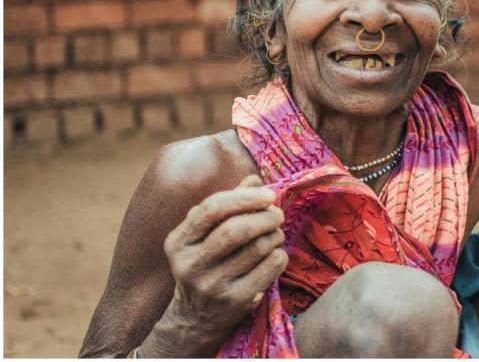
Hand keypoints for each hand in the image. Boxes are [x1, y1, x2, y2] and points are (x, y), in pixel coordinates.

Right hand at [162, 175, 287, 342]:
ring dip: (274, 235)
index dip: (245, 197)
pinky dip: (279, 255)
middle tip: (277, 213)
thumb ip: (226, 204)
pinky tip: (276, 252)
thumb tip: (254, 179)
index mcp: (179, 242)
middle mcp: (192, 264)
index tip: (267, 193)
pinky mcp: (235, 301)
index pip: (212, 209)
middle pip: (236, 230)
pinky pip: (269, 268)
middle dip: (264, 216)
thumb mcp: (202, 235)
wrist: (194, 318)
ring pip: (257, 248)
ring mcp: (213, 286)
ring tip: (276, 232)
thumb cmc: (203, 264)